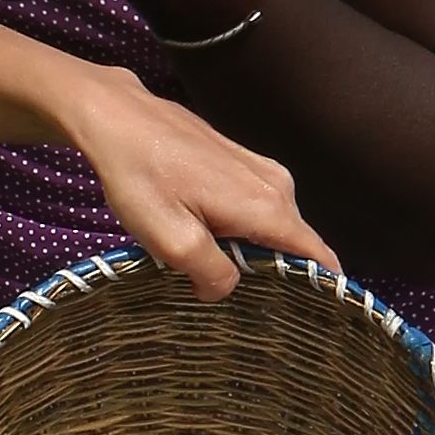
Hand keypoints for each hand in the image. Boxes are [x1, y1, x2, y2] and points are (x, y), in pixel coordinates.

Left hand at [66, 70, 332, 301]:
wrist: (115, 118)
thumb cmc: (139, 175)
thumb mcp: (172, 241)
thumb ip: (212, 274)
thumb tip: (224, 289)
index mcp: (267, 207)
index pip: (317, 257)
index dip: (319, 289)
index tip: (307, 316)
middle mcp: (275, 185)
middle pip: (293, 245)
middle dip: (272, 273)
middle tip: (232, 295)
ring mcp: (259, 169)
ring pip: (270, 227)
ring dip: (248, 249)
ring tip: (210, 265)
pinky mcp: (240, 160)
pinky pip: (254, 207)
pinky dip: (236, 227)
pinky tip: (203, 235)